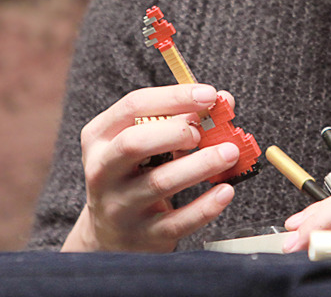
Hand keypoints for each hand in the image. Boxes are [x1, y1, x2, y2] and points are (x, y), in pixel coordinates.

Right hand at [61, 83, 240, 251]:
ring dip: (202, 164)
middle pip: (134, 143)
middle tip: (205, 130)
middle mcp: (102, 170)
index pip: (133, 106)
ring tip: (230, 152)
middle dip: (176, 131)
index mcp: (99, 137)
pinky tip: (226, 190)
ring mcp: (120, 206)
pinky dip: (206, 206)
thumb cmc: (136, 174)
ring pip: (160, 182)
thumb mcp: (145, 142)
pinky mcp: (142, 236)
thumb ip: (181, 118)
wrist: (113, 235)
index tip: (209, 94)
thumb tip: (224, 102)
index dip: (174, 96)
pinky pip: (177, 221)